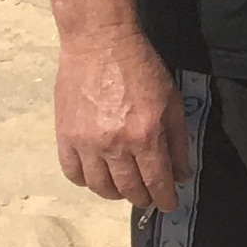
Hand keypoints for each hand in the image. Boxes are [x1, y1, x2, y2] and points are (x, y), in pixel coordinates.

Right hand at [55, 28, 193, 208]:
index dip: (164, 198)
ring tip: (123, 188)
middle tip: (148, 195)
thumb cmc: (141, 67)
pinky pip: (72, 173)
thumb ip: (178, 142)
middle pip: (128, 188)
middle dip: (142, 197)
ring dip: (115, 193)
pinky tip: (96, 176)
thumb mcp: (172, 100)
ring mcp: (87, 142)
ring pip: (100, 187)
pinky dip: (86, 181)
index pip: (156, 181)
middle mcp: (115, 144)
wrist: (100, 42)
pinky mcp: (64, 136)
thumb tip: (182, 176)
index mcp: (146, 135)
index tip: (168, 205)